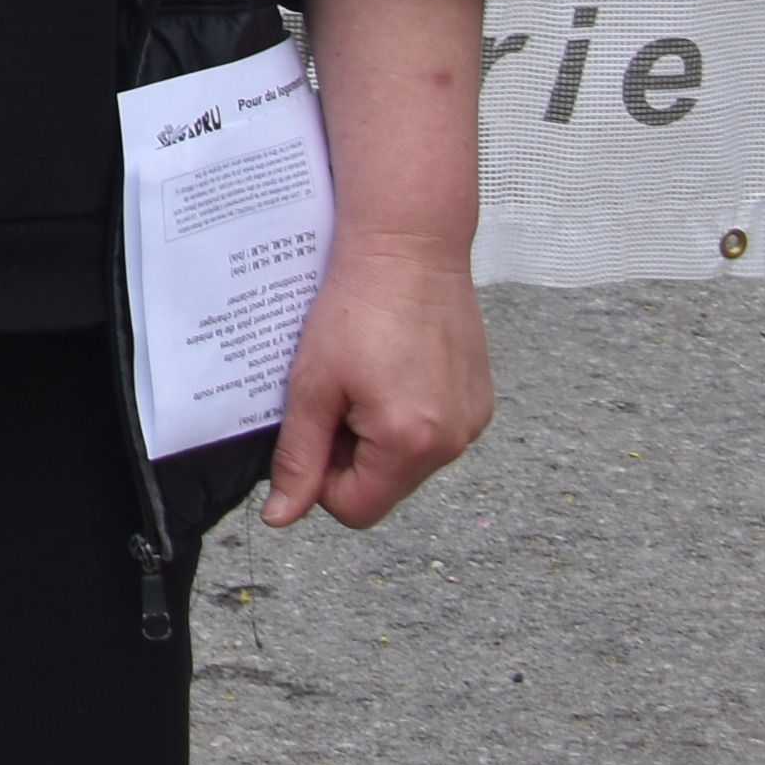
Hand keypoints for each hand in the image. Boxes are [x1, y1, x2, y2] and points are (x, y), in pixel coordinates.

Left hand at [268, 227, 490, 528]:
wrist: (409, 248)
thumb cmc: (356, 308)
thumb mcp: (312, 385)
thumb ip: (298, 456)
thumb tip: (284, 516)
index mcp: (410, 444)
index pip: (355, 510)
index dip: (319, 478)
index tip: (309, 429)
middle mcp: (454, 443)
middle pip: (383, 487)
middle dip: (348, 453)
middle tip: (333, 394)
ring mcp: (473, 422)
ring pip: (407, 461)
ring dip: (375, 433)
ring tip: (361, 375)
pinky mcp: (480, 401)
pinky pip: (433, 432)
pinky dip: (405, 413)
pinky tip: (390, 367)